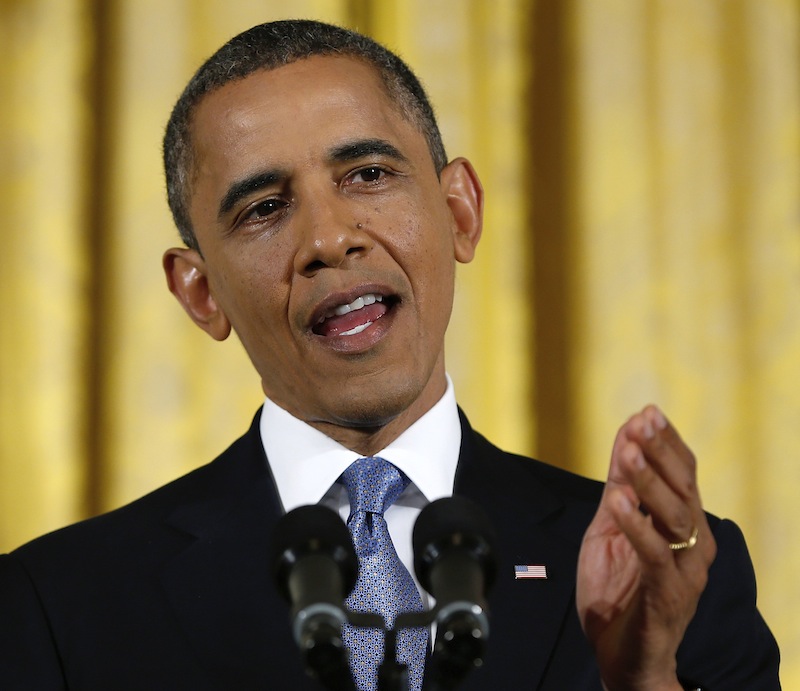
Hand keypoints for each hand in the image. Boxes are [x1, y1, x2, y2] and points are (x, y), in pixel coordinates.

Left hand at [576, 405, 716, 690]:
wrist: (622, 655)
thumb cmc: (618, 590)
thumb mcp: (611, 527)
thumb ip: (620, 486)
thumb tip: (625, 436)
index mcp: (683, 525)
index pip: (685, 474)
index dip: (667, 442)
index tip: (647, 412)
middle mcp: (694, 543)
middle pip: (685, 488)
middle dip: (662, 452)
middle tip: (643, 422)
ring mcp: (685, 569)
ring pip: (676, 516)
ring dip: (649, 481)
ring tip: (629, 452)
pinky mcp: (669, 594)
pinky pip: (656, 553)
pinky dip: (637, 524)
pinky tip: (618, 500)